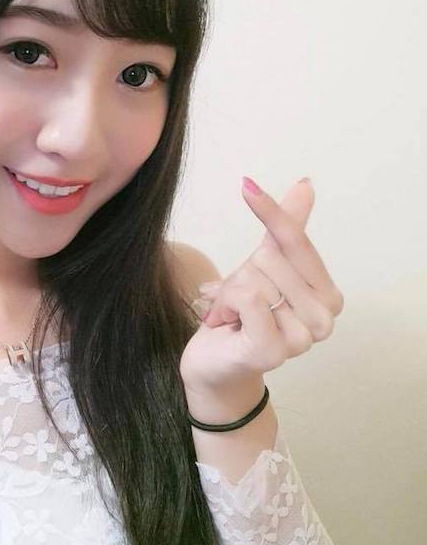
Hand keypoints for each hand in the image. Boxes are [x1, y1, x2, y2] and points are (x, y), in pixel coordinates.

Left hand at [180, 177, 344, 398]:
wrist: (216, 361)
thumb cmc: (242, 314)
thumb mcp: (262, 265)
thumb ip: (286, 229)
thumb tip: (305, 184)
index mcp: (328, 294)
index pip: (296, 241)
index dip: (270, 212)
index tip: (246, 186)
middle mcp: (324, 318)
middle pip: (268, 258)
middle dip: (241, 274)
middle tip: (237, 301)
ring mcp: (302, 339)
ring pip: (254, 278)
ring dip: (230, 293)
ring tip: (232, 315)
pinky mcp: (273, 350)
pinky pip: (247, 298)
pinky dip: (225, 303)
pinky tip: (227, 324)